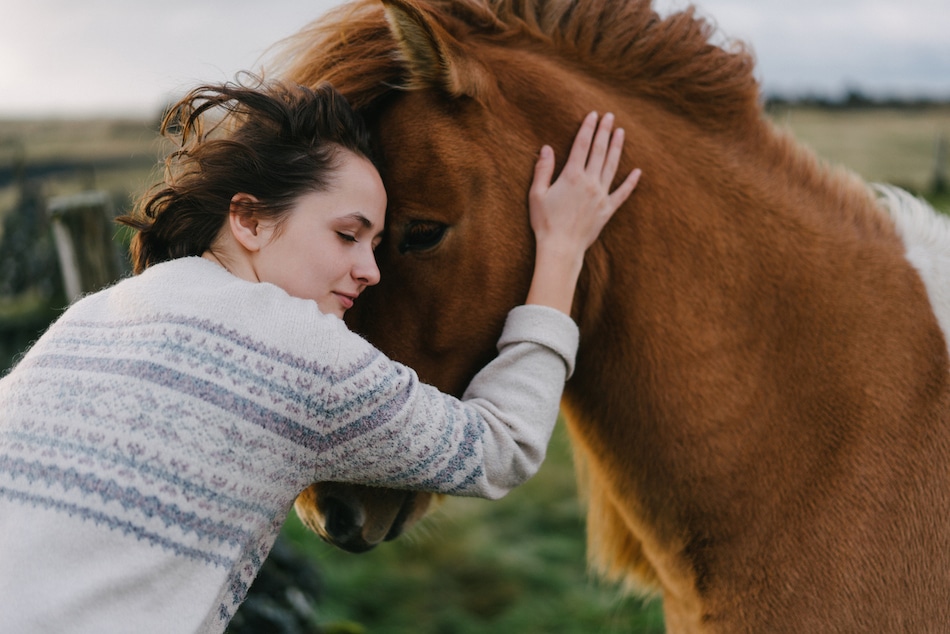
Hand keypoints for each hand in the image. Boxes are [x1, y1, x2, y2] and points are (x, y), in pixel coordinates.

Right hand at [529, 111, 640, 257]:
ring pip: (612, 166)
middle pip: (599, 151)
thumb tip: (547, 148)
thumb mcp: (537, 194)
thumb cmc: (545, 222)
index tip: (593, 115)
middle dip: (604, 131)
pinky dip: (631, 182)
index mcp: (572, 176)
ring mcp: (601, 195)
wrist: (561, 247)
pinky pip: (622, 193)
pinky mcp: (608, 209)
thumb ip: (543, 169)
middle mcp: (590, 182)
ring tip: (621, 132)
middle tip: (609, 116)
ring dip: (617, 148)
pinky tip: (638, 171)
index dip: (588, 128)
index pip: (582, 145)